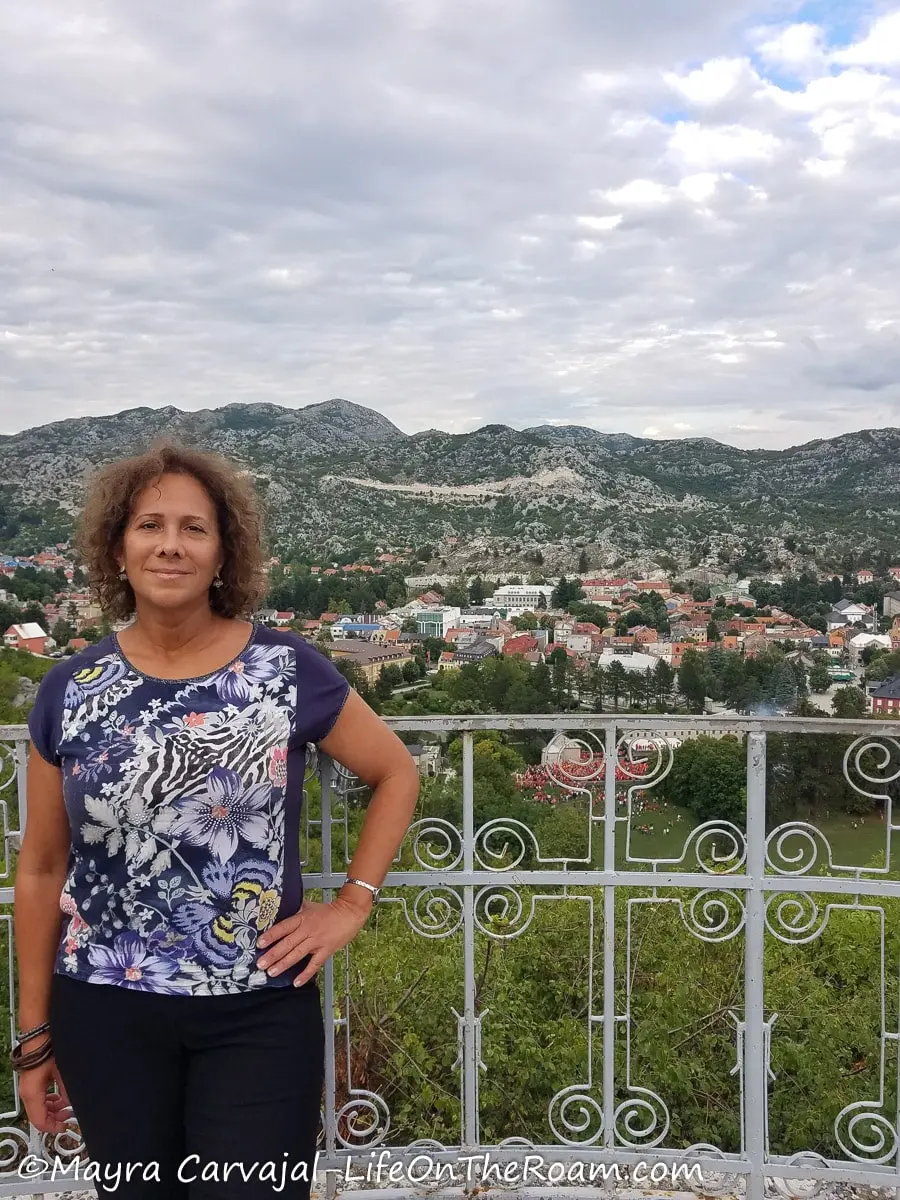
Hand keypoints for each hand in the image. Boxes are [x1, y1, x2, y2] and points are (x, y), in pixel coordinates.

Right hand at [18, 1056, 72, 1133]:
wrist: (39, 1037)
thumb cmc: (47, 1051)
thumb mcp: (62, 1073)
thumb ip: (67, 1091)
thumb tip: (72, 1104)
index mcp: (32, 1094)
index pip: (40, 1121)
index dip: (53, 1127)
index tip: (65, 1127)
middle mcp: (27, 1094)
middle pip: (38, 1116)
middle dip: (54, 1118)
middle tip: (68, 1115)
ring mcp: (27, 1088)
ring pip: (38, 1108)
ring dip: (52, 1109)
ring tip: (66, 1105)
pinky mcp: (30, 1083)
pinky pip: (38, 1099)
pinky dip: (49, 1101)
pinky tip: (59, 1096)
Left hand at [257, 894, 371, 986]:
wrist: (349, 913)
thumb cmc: (328, 910)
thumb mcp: (309, 907)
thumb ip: (295, 912)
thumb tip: (279, 913)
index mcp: (302, 918)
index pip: (283, 927)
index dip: (271, 935)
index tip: (259, 943)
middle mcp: (308, 930)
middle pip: (287, 943)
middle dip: (273, 954)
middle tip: (260, 964)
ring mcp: (317, 941)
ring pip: (297, 954)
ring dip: (284, 964)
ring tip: (272, 972)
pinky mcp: (326, 950)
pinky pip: (314, 964)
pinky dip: (305, 974)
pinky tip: (296, 982)